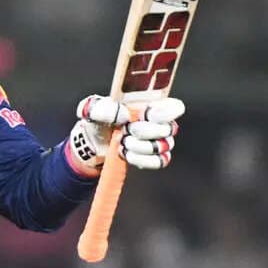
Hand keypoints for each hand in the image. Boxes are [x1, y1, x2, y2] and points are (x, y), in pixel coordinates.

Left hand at [69, 96, 185, 171]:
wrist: (93, 143)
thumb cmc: (98, 120)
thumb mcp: (93, 109)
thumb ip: (103, 108)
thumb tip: (124, 114)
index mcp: (151, 105)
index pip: (175, 107)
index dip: (167, 112)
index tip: (147, 114)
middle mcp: (160, 123)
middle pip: (168, 129)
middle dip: (144, 131)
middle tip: (126, 129)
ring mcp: (159, 142)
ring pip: (162, 146)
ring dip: (139, 146)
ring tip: (122, 142)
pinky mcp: (153, 158)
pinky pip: (158, 161)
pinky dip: (140, 159)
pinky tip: (126, 154)